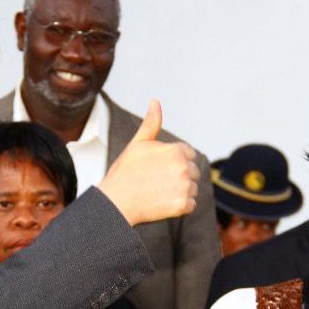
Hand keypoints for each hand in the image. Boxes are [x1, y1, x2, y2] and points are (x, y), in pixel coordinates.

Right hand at [98, 100, 199, 225]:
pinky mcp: (183, 205)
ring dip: (181, 192)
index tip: (160, 169)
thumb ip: (151, 124)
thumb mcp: (137, 144)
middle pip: (193, 172)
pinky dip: (180, 206)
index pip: (189, 155)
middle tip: (157, 182)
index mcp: (176, 149)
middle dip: (180, 176)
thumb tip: (156, 102)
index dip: (175, 162)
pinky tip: (163, 203)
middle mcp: (184, 167)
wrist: (115, 202)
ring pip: (193, 188)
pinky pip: (191, 205)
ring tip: (159, 192)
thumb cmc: (125, 172)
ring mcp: (185, 187)